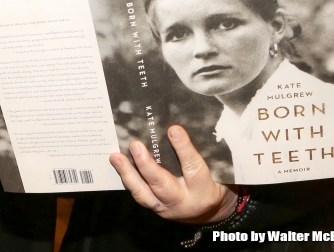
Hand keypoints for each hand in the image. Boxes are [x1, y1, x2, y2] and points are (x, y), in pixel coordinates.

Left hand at [110, 125, 237, 223]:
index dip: (183, 148)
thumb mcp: (217, 167)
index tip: (174, 129)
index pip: (193, 168)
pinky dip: (127, 179)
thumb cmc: (215, 181)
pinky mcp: (155, 208)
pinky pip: (139, 194)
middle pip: (163, 185)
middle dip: (147, 166)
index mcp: (204, 189)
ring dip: (128, 174)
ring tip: (116, 157)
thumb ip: (203, 149)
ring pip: (144, 194)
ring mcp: (167, 208)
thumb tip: (181, 123)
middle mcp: (184, 201)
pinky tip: (118, 164)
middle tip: (135, 146)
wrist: (212, 211)